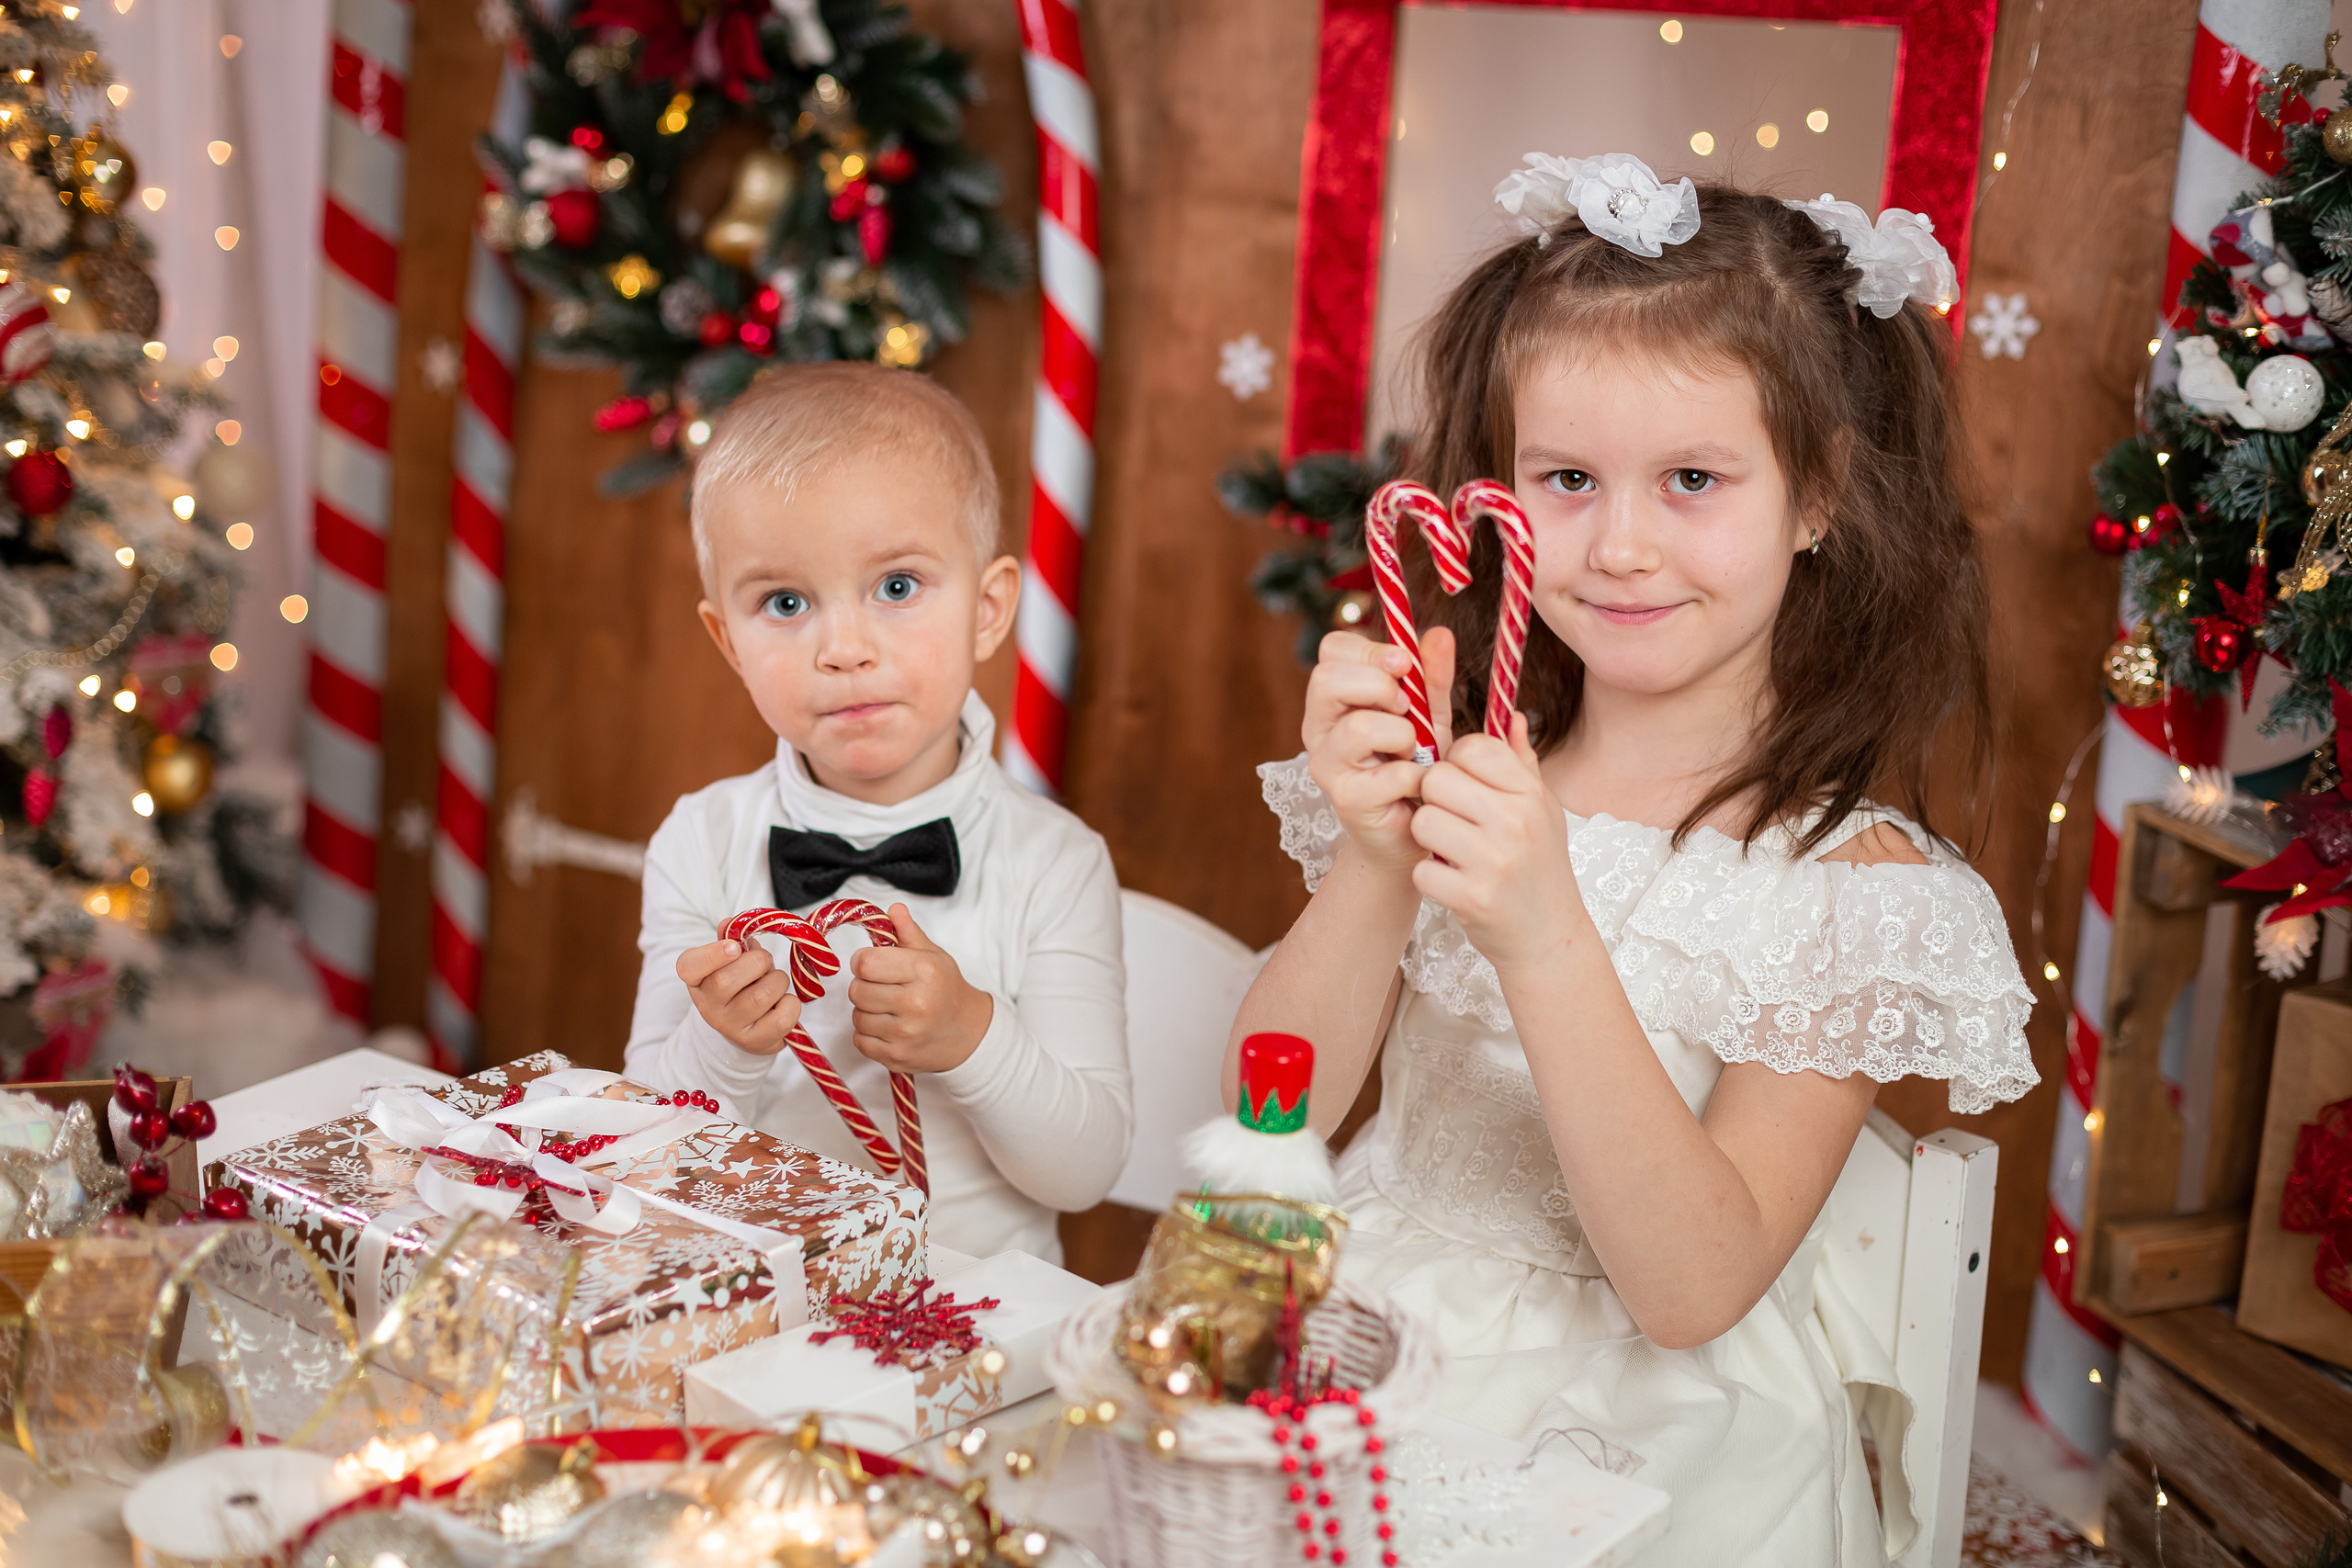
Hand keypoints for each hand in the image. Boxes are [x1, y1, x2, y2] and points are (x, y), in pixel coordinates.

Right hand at [678, 938, 802, 1055]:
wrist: (748, 1029)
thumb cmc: (741, 985)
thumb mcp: (732, 961)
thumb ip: (731, 939)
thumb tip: (729, 923)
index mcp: (697, 979)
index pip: (688, 967)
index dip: (712, 955)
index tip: (734, 947)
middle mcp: (708, 1005)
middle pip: (728, 979)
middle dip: (759, 962)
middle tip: (765, 964)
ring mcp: (730, 1027)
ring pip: (761, 996)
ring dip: (778, 982)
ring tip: (773, 984)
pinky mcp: (755, 1041)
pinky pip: (782, 1017)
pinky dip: (791, 1004)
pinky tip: (782, 1003)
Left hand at [846, 904, 993, 1072]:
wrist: (968, 1034)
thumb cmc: (946, 990)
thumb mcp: (934, 956)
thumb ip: (908, 933)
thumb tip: (893, 909)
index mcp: (924, 972)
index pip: (866, 963)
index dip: (863, 961)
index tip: (871, 964)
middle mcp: (915, 1003)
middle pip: (857, 990)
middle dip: (865, 986)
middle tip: (883, 988)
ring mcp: (905, 1034)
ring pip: (857, 1016)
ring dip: (867, 1011)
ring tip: (889, 1009)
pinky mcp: (895, 1057)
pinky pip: (860, 1040)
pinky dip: (869, 1034)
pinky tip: (888, 1027)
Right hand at [1303, 626, 1457, 875]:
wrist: (1414, 832)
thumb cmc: (1416, 768)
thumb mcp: (1430, 715)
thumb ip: (1432, 677)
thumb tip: (1441, 633)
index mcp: (1334, 699)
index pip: (1332, 650)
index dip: (1371, 648)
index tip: (1405, 664)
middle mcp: (1319, 728)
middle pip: (1328, 679)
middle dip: (1380, 686)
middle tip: (1407, 709)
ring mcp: (1328, 765)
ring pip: (1360, 727)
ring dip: (1403, 736)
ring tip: (1414, 753)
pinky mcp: (1347, 800)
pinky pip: (1389, 773)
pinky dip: (1416, 776)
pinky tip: (1417, 786)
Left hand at [1409, 712, 1587, 972]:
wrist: (1549, 936)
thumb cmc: (1539, 866)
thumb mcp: (1542, 810)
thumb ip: (1520, 762)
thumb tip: (1510, 714)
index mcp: (1530, 794)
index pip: (1473, 747)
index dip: (1454, 763)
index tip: (1462, 785)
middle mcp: (1516, 822)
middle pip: (1437, 780)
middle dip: (1434, 800)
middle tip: (1451, 821)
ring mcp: (1495, 860)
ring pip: (1423, 822)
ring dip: (1428, 840)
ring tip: (1451, 852)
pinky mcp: (1472, 897)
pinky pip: (1421, 870)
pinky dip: (1430, 879)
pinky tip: (1453, 883)